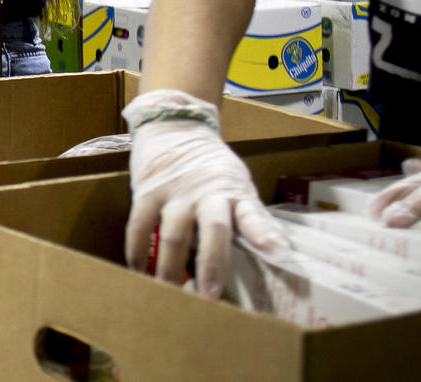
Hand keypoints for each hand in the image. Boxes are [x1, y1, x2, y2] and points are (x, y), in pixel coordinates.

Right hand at [123, 90, 288, 297]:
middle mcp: (206, 193)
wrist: (174, 125)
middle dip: (212, 264)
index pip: (253, 214)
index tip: (277, 253)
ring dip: (170, 268)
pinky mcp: (147, 191)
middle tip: (210, 296)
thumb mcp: (237, 185)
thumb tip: (283, 251)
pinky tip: (138, 271)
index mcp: (234, 193)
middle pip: (213, 230)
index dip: (264, 233)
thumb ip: (252, 217)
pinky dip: (137, 251)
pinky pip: (139, 226)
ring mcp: (174, 192)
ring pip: (173, 235)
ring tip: (169, 294)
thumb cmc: (210, 165)